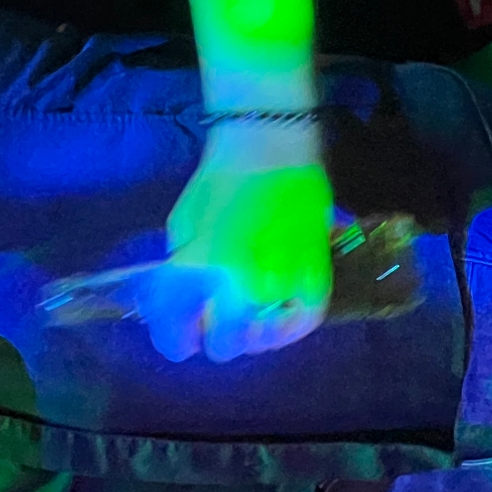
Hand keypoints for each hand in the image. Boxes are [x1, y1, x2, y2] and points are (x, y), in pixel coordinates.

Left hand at [143, 122, 333, 362]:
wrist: (268, 147)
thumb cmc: (218, 181)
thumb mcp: (183, 227)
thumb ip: (183, 271)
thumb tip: (185, 304)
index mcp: (197, 270)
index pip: (179, 331)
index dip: (176, 340)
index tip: (179, 340)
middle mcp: (238, 287)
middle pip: (224, 344)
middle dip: (214, 336)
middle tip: (214, 322)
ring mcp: (281, 284)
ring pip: (262, 338)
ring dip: (249, 333)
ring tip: (246, 316)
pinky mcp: (315, 277)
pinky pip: (302, 322)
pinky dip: (288, 328)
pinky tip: (276, 321)